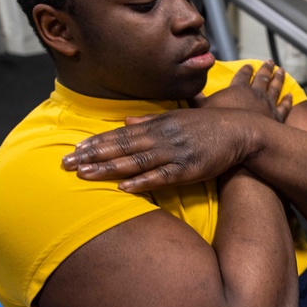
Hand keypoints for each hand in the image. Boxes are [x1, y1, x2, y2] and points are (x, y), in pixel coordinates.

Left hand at [62, 62, 292, 191]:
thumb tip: (125, 122)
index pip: (120, 134)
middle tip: (66, 164)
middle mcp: (162, 137)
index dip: (96, 142)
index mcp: (158, 124)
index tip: (74, 149)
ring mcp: (175, 153)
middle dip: (92, 155)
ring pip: (135, 162)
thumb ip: (150, 121)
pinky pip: (162, 177)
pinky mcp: (189, 169)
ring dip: (108, 168)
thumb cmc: (209, 126)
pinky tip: (125, 188)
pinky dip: (143, 182)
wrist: (241, 131)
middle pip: (121, 147)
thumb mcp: (178, 117)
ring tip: (85, 175)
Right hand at [189, 61, 292, 122]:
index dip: (246, 70)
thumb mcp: (202, 110)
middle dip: (266, 69)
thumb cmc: (220, 126)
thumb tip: (187, 89)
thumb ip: (195, 98)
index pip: (242, 75)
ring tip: (282, 71)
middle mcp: (255, 93)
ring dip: (279, 79)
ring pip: (276, 88)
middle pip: (262, 78)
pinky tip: (291, 96)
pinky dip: (288, 101)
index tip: (249, 65)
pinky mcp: (277, 118)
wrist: (242, 140)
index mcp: (238, 89)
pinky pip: (284, 107)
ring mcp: (268, 105)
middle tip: (271, 62)